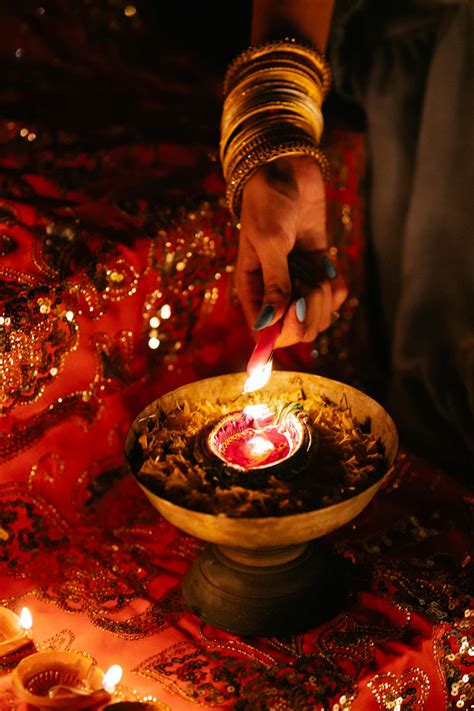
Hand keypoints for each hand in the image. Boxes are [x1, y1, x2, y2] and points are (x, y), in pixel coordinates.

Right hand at [235, 154, 347, 347]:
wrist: (287, 169)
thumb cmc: (268, 202)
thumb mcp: (269, 241)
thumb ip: (275, 283)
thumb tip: (270, 322)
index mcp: (251, 290)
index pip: (266, 334)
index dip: (284, 330)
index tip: (296, 306)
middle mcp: (273, 292)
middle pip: (298, 331)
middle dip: (310, 311)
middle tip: (310, 281)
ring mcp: (298, 283)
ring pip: (318, 317)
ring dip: (324, 297)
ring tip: (318, 269)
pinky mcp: (318, 270)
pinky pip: (335, 298)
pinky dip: (337, 286)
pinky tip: (328, 265)